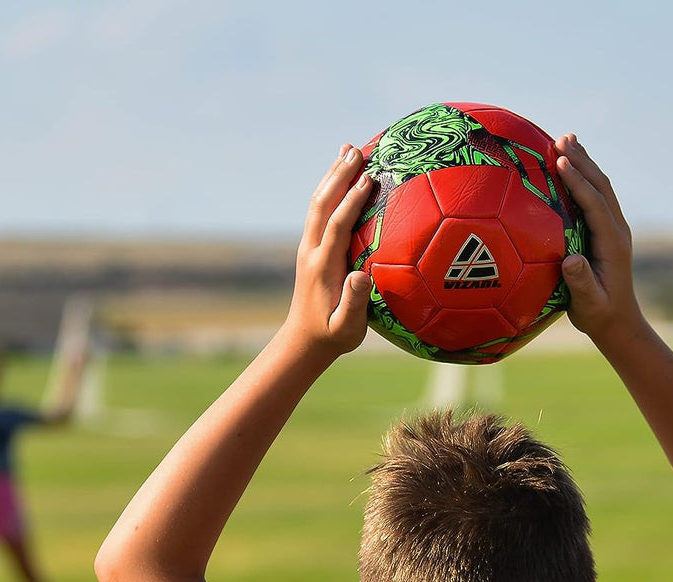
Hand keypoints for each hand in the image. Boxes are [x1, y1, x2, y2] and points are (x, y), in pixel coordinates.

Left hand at [283, 145, 373, 357]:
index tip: (368, 178)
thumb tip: (361, 276)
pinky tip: (342, 174)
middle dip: (339, 176)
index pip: (336, 226)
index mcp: (322, 267)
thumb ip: (354, 303)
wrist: (303, 341)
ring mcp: (308, 248)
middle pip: (322, 204)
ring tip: (349, 149)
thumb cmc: (332, 337)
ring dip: (332, 175)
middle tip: (357, 150)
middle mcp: (311, 251)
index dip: (351, 201)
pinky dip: (330, 188)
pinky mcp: (310, 248)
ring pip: (318, 203)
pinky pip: (320, 211)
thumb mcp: (347, 328)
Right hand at [554, 135, 645, 345]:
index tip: (559, 162)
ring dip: (584, 163)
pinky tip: (570, 168)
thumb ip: (581, 282)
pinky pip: (595, 198)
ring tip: (567, 140)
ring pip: (600, 188)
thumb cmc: (599, 315)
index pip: (595, 204)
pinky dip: (583, 178)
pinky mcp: (606, 231)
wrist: (618, 322)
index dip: (578, 182)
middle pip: (601, 186)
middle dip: (582, 161)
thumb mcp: (588, 304)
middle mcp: (616, 230)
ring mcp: (613, 229)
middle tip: (561, 138)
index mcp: (612, 243)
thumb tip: (570, 261)